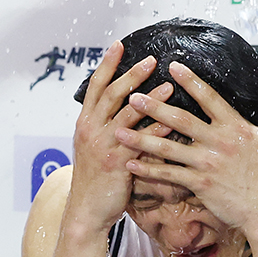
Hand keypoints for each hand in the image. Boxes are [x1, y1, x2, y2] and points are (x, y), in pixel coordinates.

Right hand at [69, 41, 172, 233]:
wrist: (86, 211)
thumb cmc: (95, 179)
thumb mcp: (93, 147)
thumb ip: (106, 126)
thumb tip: (125, 107)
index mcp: (85, 123)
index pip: (95, 86)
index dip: (107, 65)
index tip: (118, 45)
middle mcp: (91, 130)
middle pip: (112, 94)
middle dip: (132, 75)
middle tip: (151, 59)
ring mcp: (104, 146)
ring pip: (127, 116)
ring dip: (150, 99)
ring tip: (169, 86)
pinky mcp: (117, 164)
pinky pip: (140, 144)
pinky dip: (156, 133)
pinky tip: (172, 125)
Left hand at [115, 62, 257, 234]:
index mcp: (236, 127)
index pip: (209, 97)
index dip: (190, 80)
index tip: (173, 66)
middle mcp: (218, 142)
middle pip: (180, 119)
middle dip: (154, 106)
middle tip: (132, 96)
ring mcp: (207, 163)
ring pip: (167, 147)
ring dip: (140, 138)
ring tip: (119, 131)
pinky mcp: (199, 183)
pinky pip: (168, 174)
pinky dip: (148, 170)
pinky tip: (131, 164)